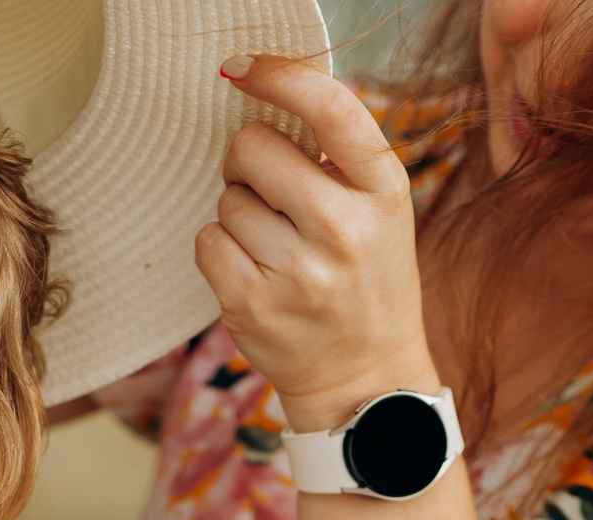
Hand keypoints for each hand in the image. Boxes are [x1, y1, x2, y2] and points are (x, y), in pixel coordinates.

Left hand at [197, 56, 440, 431]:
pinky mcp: (254, 304)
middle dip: (249, 162)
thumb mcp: (381, 210)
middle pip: (253, 147)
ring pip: (227, 199)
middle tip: (270, 193)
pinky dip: (220, 250)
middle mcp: (345, 228)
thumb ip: (339, 158)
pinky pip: (207, 241)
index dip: (278, 76)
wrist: (366, 378)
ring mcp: (298, 271)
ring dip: (239, 215)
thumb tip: (264, 96)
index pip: (329, 107)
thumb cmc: (366, 279)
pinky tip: (254, 271)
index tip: (241, 68)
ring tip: (276, 248)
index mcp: (384, 190)